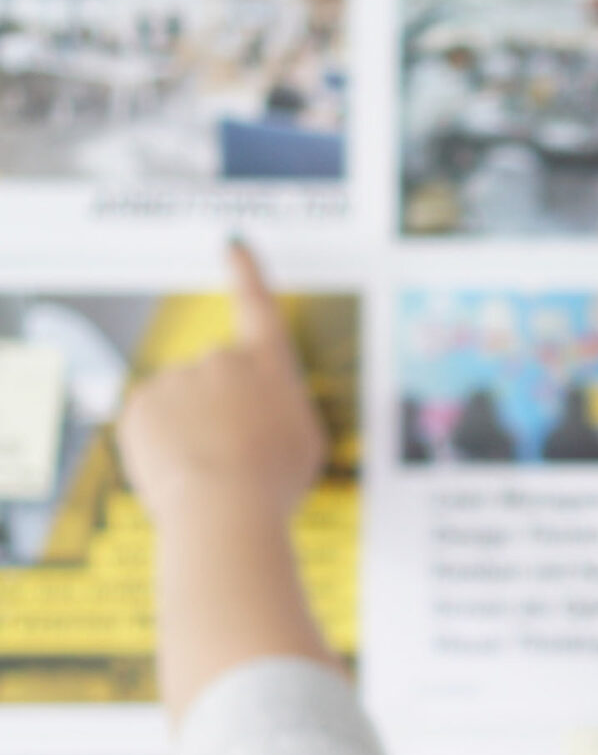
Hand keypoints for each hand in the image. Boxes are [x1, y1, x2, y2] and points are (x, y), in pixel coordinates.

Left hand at [116, 241, 327, 523]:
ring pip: (181, 406)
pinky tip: (180, 473)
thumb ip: (275, 408)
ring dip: (191, 433)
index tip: (233, 245)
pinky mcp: (140, 405)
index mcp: (268, 365)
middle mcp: (220, 359)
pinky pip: (151, 425)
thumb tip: (247, 408)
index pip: (258, 307)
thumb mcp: (301, 440)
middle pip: (217, 380)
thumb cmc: (274, 482)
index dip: (247, 274)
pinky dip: (162, 447)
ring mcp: (177, 379)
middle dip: (220, 412)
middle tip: (236, 459)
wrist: (224, 509)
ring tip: (210, 474)